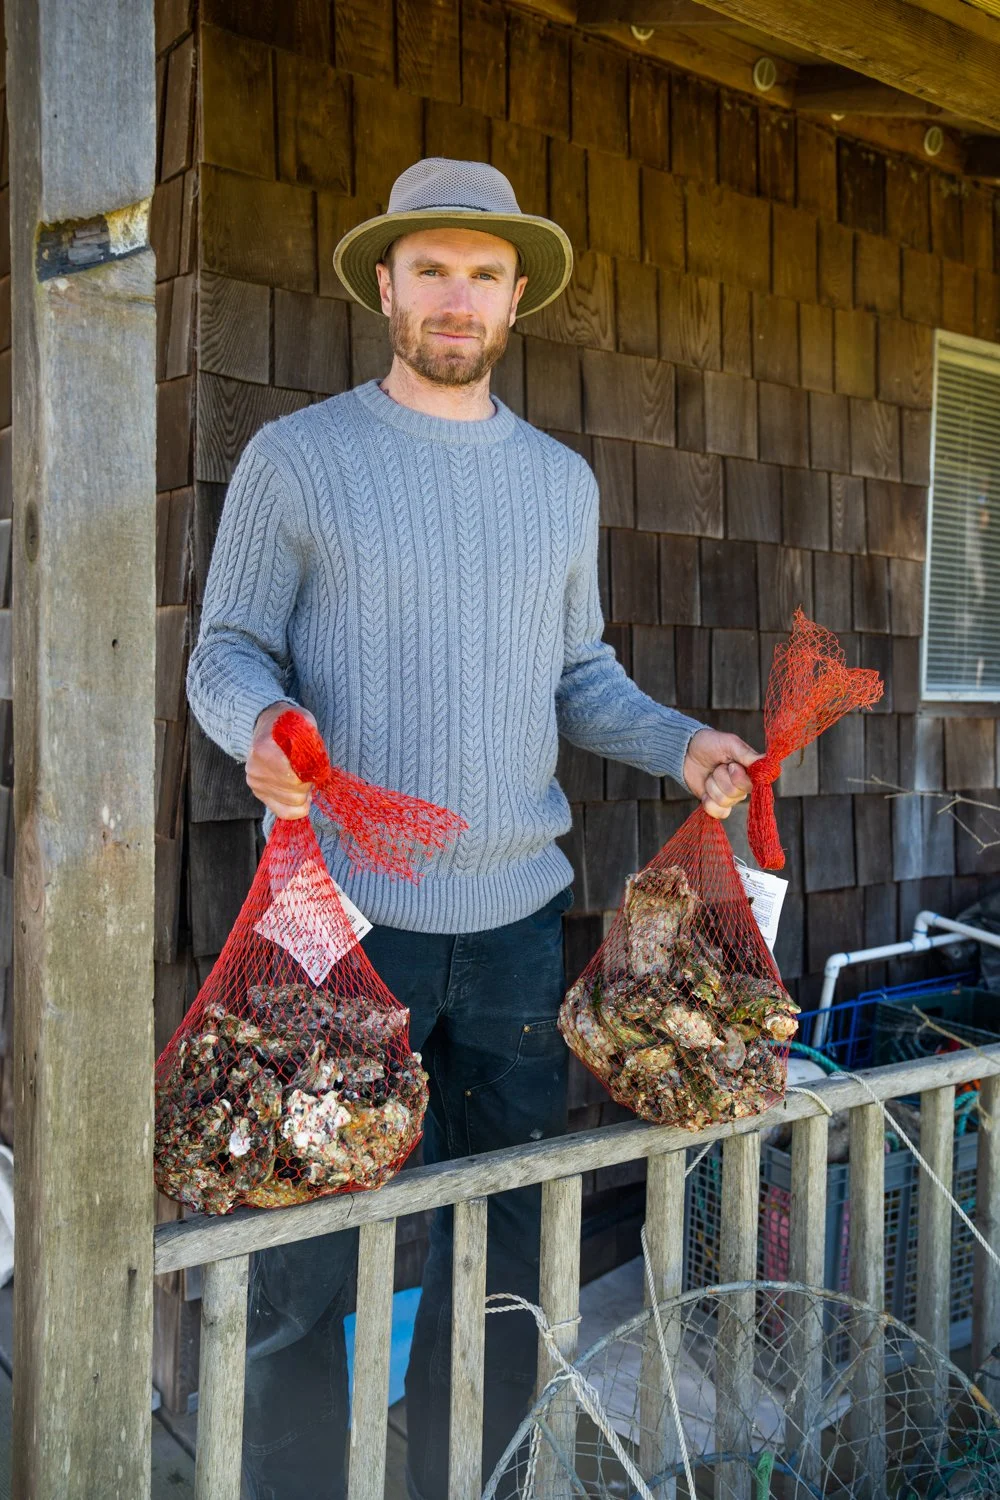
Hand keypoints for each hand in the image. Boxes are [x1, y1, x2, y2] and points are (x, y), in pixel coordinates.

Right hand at [245, 702, 316, 819]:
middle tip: (310, 773)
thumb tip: (318, 767)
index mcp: (264, 749)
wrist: (266, 725)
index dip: (311, 775)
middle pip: (294, 794)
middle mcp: (256, 769)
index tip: (315, 765)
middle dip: (308, 784)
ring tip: (304, 779)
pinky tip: (302, 796)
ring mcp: (255, 783)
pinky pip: (283, 812)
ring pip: (291, 804)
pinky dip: (298, 808)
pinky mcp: (258, 793)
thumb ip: (311, 742)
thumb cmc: (288, 725)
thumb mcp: (303, 723)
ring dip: (304, 794)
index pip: (294, 778)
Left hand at [682, 728, 761, 819]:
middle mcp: (743, 786)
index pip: (755, 784)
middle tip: (717, 767)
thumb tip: (770, 765)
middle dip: (721, 778)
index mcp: (750, 771)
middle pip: (737, 793)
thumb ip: (747, 754)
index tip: (731, 765)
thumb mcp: (730, 743)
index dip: (739, 777)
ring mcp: (730, 796)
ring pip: (725, 801)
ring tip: (710, 775)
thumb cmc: (710, 744)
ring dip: (712, 786)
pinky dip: (708, 802)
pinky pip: (719, 813)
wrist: (686, 752)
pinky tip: (705, 791)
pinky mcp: (717, 805)